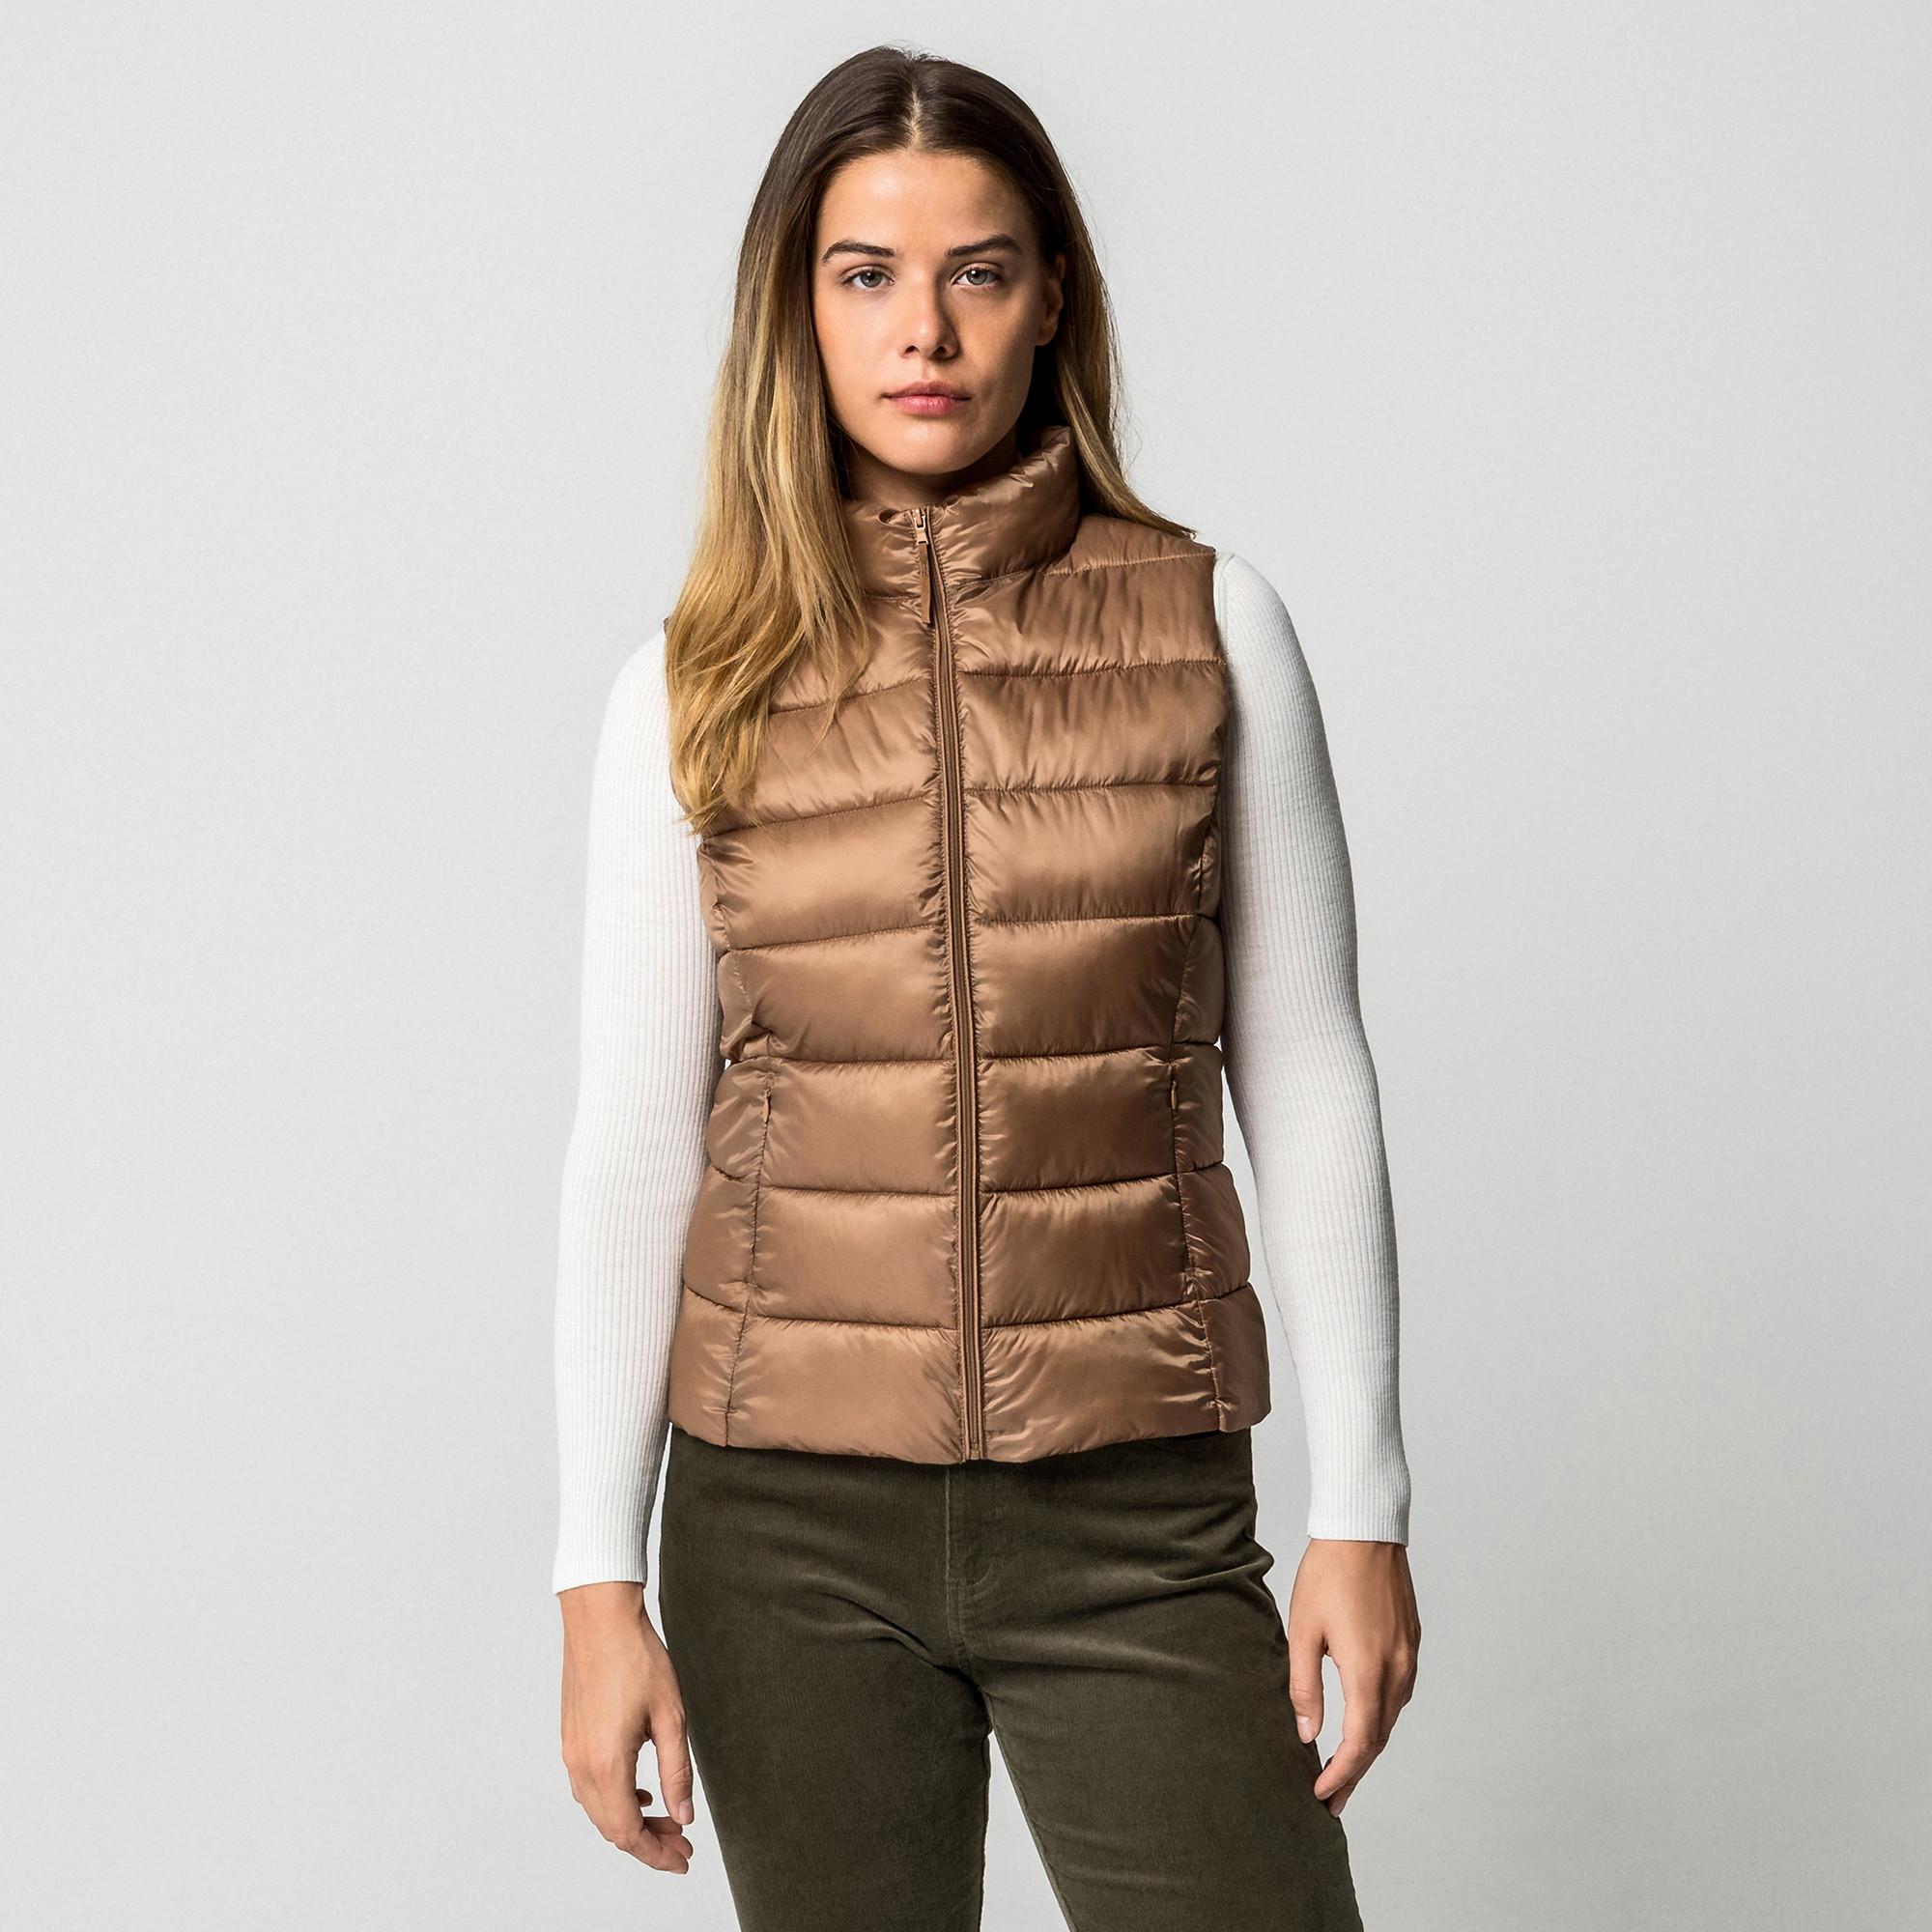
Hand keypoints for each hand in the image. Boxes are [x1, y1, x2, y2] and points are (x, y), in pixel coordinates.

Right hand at [559, 1581, 695, 1872]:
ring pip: (598, 1811)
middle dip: (648, 1843)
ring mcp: (571, 1753)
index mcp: (606, 1764)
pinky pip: (589, 1789)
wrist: (600, 1619)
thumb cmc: (638, 1658)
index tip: (683, 1860)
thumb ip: (676, 1772)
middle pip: (611, 1829)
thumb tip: (683, 1815)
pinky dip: (614, 1802)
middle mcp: (581, 1765)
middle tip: (682, 1843)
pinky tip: (640, 1793)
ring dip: (631, 1822)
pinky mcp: (570, 1739)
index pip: (628, 1832)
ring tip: (668, 1819)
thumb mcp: (671, 1716)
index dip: (657, 1854)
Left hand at [1285, 1539, 1419, 1814]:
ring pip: (1391, 1717)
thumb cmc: (1328, 1574)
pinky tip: (1363, 1720)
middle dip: (1354, 1771)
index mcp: (1367, 1670)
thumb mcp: (1303, 1630)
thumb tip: (1307, 1735)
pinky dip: (1381, 1716)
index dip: (1342, 1774)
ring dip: (1369, 1746)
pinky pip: (1399, 1693)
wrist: (1364, 1530)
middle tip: (1331, 1798)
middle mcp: (1396, 1670)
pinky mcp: (1411, 1642)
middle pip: (1379, 1738)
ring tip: (1344, 1767)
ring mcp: (1408, 1656)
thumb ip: (1304, 1687)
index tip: (1322, 1796)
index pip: (1360, 1742)